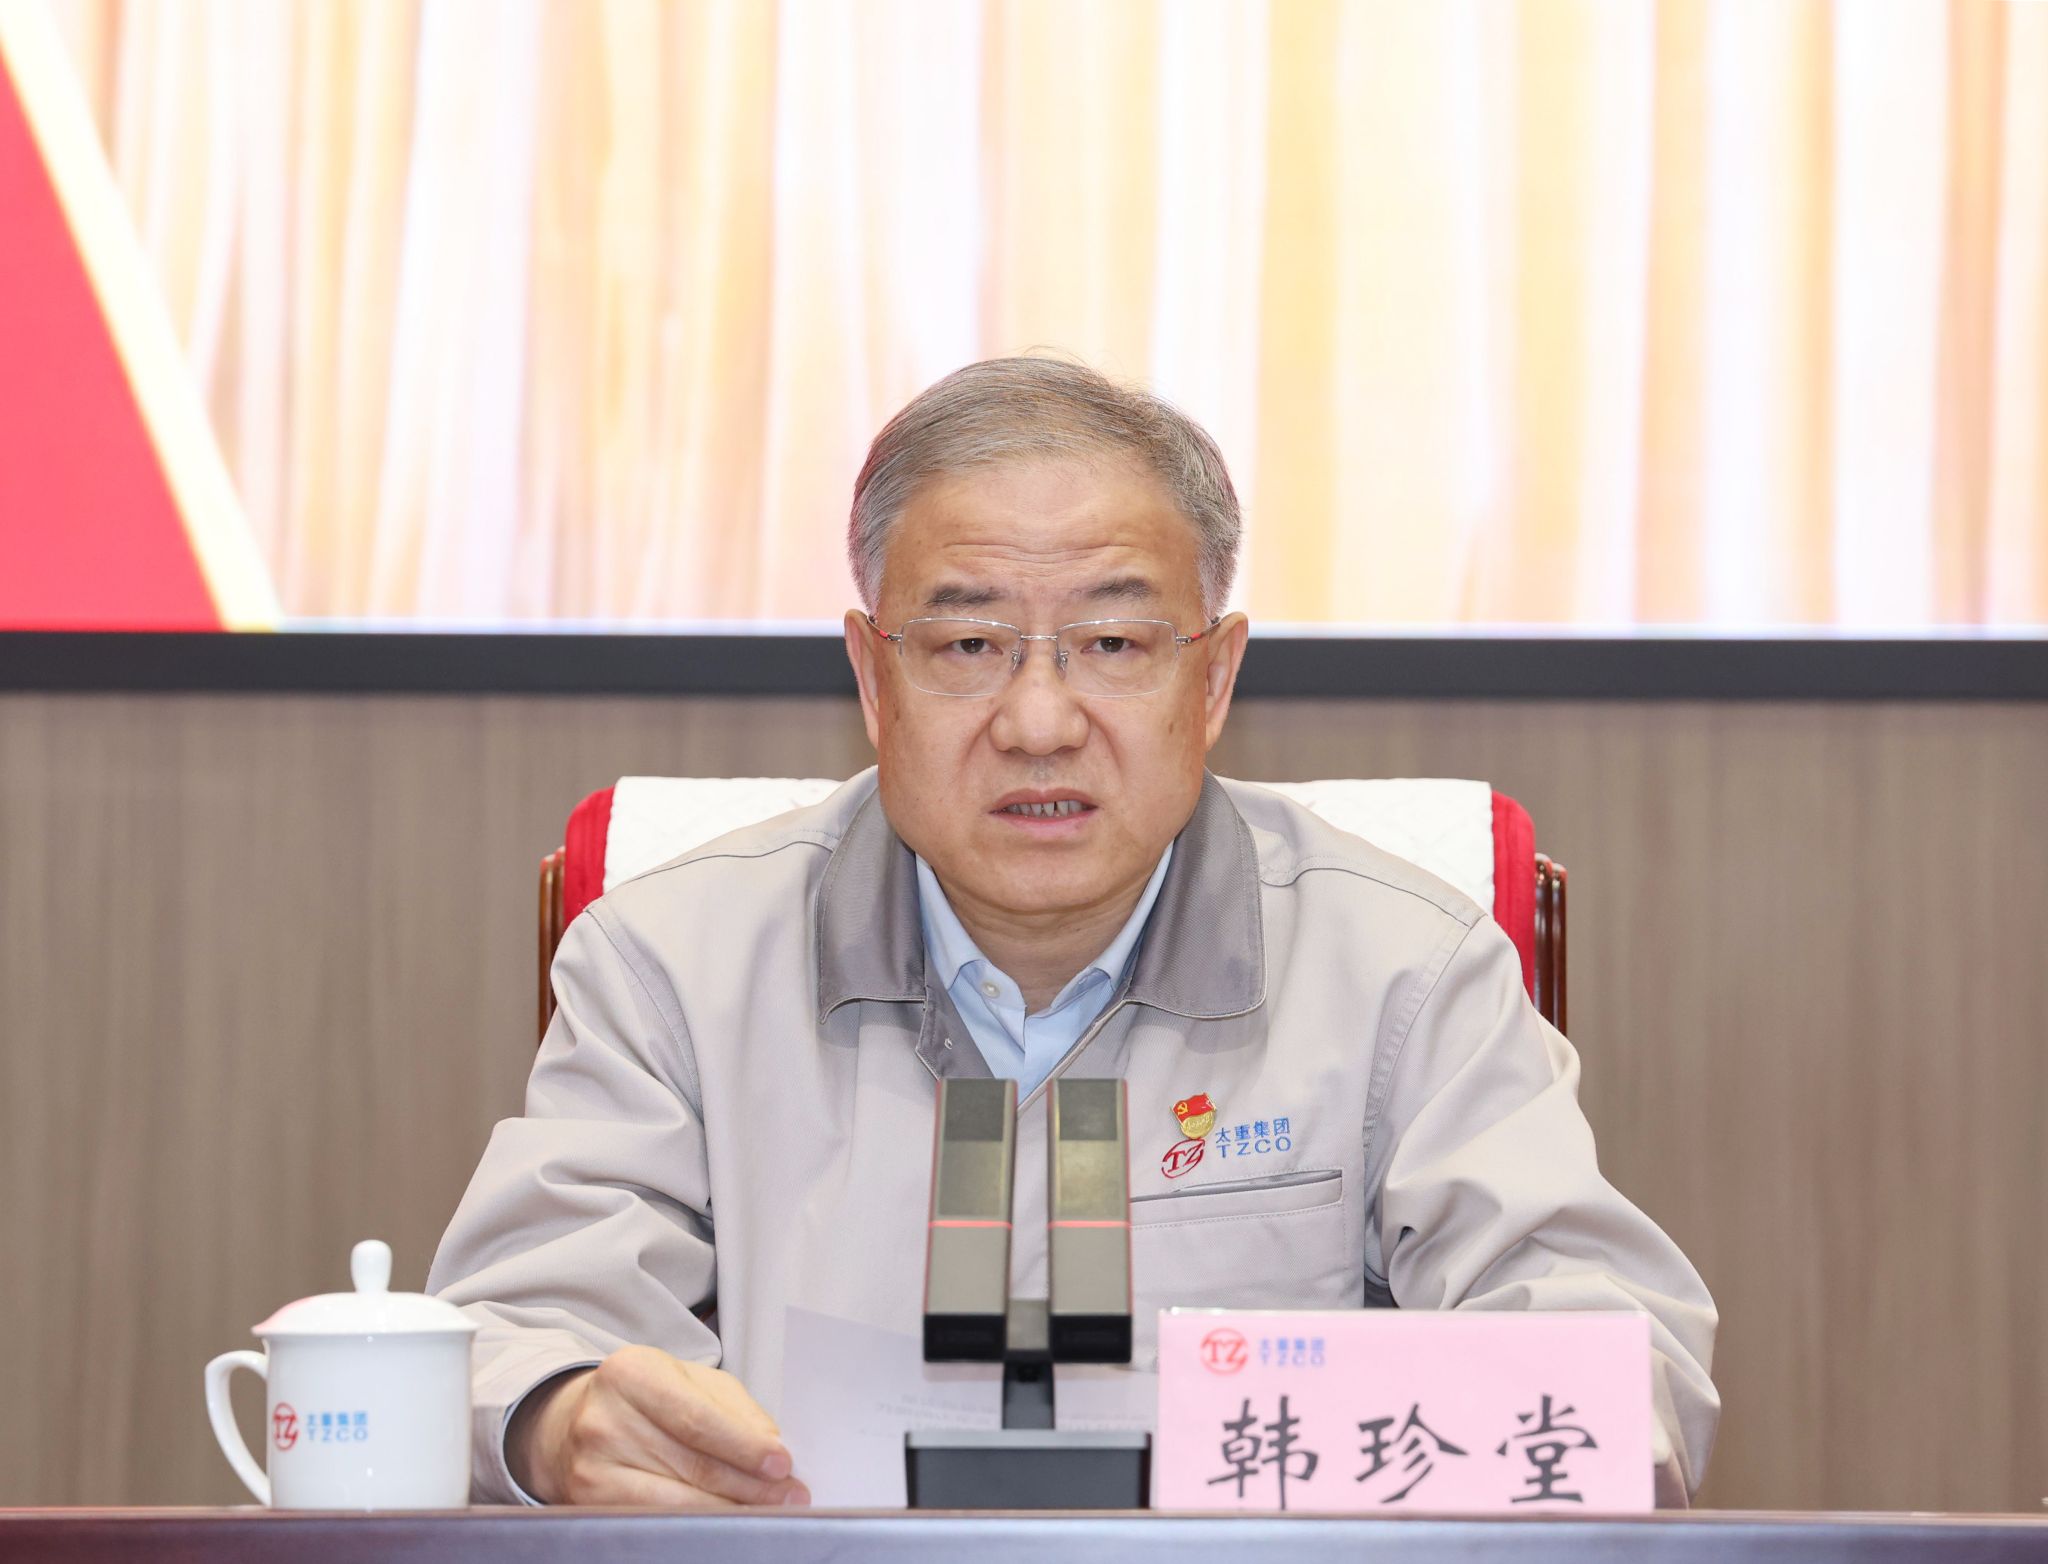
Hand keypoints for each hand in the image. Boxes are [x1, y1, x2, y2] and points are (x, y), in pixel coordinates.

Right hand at [507, 1345, 809, 1507]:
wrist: (574, 1421)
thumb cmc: (645, 1398)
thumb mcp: (688, 1381)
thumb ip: (733, 1408)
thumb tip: (771, 1446)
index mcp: (631, 1373)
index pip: (697, 1419)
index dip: (743, 1446)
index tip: (782, 1463)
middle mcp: (604, 1418)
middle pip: (692, 1464)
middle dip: (750, 1484)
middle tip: (791, 1494)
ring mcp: (591, 1464)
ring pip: (677, 1501)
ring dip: (731, 1509)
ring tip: (769, 1509)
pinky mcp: (587, 1501)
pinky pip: (655, 1519)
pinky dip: (697, 1522)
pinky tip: (725, 1518)